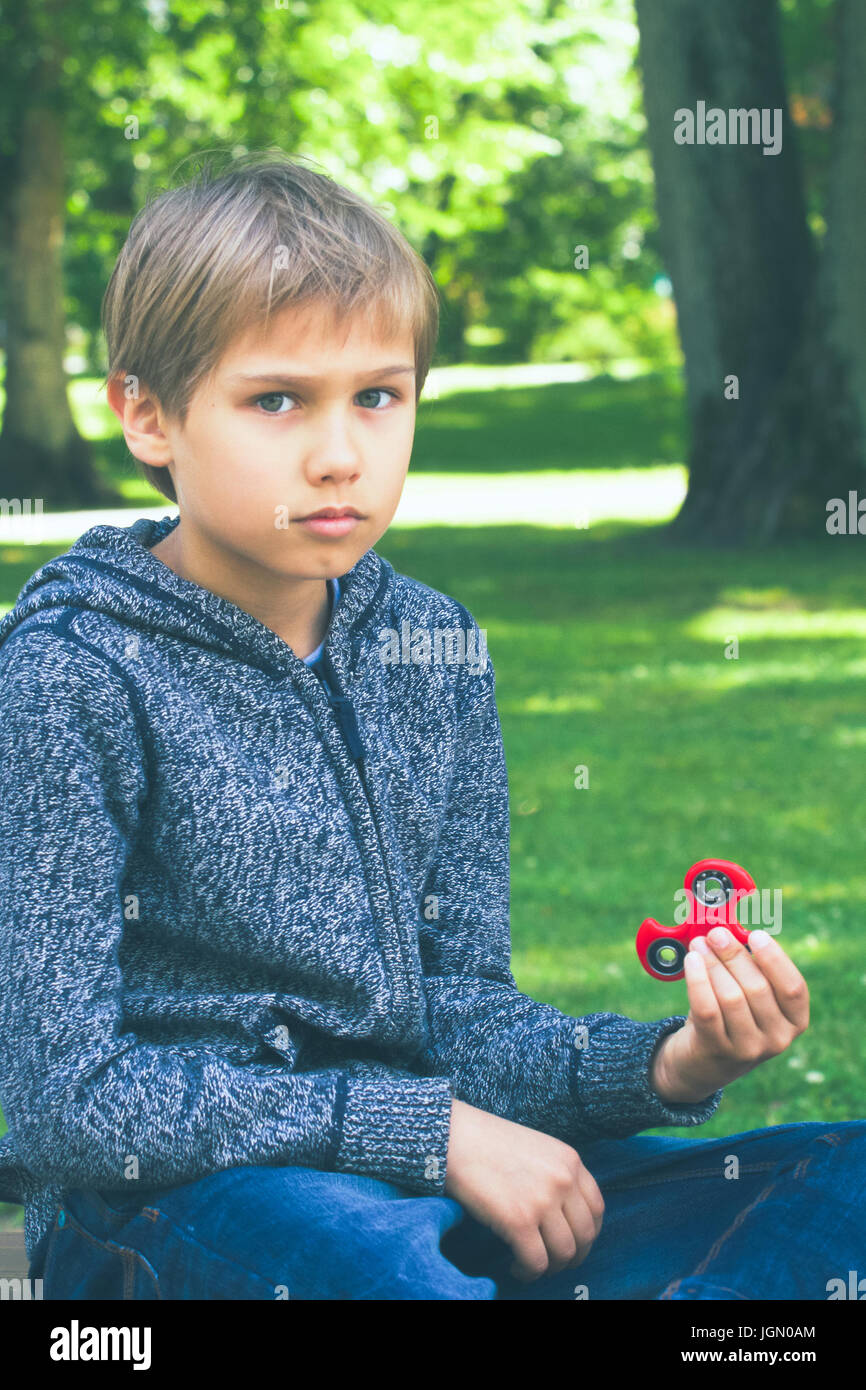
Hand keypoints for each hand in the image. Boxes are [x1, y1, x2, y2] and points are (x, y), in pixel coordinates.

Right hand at [443, 1098, 603, 1282]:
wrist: (453, 1136)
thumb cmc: (487, 1143)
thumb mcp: (536, 1149)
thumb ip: (555, 1175)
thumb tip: (563, 1216)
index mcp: (569, 1160)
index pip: (596, 1208)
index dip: (588, 1234)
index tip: (574, 1243)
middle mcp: (563, 1179)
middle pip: (585, 1235)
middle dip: (572, 1256)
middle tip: (554, 1262)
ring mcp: (543, 1200)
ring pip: (564, 1253)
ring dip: (550, 1267)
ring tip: (530, 1263)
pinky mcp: (519, 1220)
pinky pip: (536, 1262)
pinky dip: (528, 1272)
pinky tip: (514, 1266)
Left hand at [650, 927, 809, 1102]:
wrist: (702, 1063)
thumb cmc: (729, 1017)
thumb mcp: (749, 997)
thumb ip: (749, 969)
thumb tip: (730, 933)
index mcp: (794, 1022)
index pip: (794, 988)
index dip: (775, 959)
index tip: (755, 935)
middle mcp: (777, 1039)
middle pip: (757, 988)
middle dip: (733, 955)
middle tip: (716, 934)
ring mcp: (748, 1049)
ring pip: (731, 996)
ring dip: (712, 963)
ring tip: (699, 944)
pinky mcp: (717, 1050)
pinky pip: (707, 1009)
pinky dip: (698, 980)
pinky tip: (691, 961)